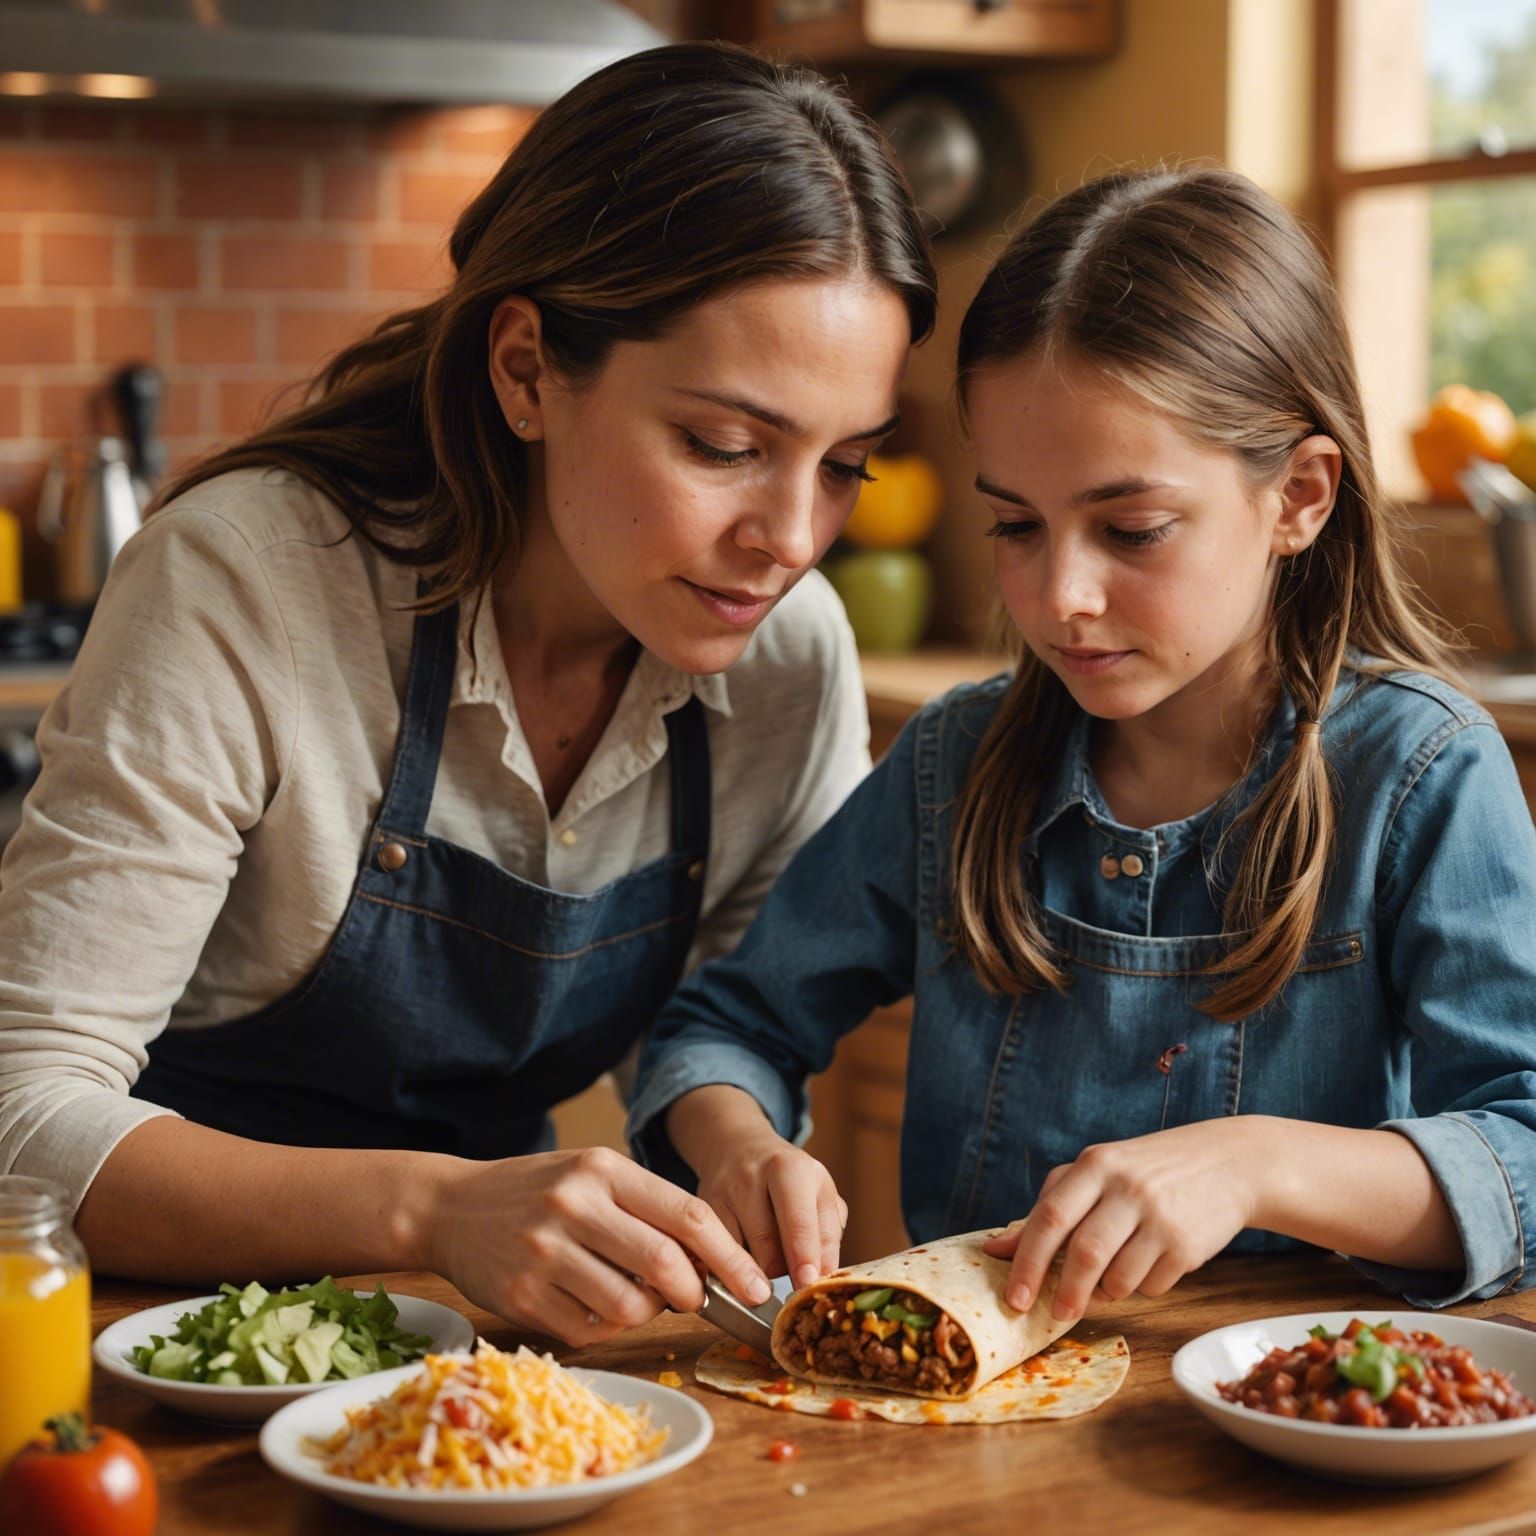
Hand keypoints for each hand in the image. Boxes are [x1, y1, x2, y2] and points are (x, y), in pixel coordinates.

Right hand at [426, 1147, 771, 1345]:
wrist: (450, 1207)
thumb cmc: (537, 1191)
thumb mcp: (592, 1174)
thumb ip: (646, 1207)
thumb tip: (711, 1260)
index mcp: (602, 1169)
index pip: (687, 1214)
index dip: (730, 1256)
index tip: (756, 1284)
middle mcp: (573, 1206)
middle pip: (664, 1263)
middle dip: (695, 1291)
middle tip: (696, 1298)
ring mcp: (544, 1253)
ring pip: (630, 1305)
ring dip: (648, 1311)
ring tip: (636, 1296)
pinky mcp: (521, 1296)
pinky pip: (590, 1329)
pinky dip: (607, 1326)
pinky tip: (595, 1304)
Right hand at [666, 1085, 845, 1288]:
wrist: (737, 1147)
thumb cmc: (788, 1179)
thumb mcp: (819, 1191)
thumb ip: (828, 1232)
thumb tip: (824, 1275)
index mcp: (790, 1168)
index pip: (799, 1221)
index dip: (805, 1257)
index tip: (808, 1284)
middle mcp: (752, 1176)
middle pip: (768, 1248)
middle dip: (784, 1270)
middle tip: (794, 1273)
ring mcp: (722, 1193)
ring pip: (742, 1258)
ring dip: (760, 1271)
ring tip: (770, 1255)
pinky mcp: (701, 1210)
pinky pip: (719, 1256)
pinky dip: (735, 1266)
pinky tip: (745, 1253)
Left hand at [984, 1118, 1271, 1320]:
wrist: (1227, 1164)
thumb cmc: (1145, 1171)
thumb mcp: (1097, 1173)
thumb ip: (1049, 1207)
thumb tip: (997, 1251)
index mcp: (1095, 1165)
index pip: (1050, 1218)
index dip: (1027, 1261)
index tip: (1013, 1297)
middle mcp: (1127, 1188)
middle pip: (1083, 1254)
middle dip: (1064, 1292)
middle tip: (1056, 1314)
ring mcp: (1160, 1217)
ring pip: (1117, 1279)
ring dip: (1105, 1292)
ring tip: (1109, 1278)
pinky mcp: (1187, 1245)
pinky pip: (1150, 1286)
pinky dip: (1139, 1287)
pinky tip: (1148, 1263)